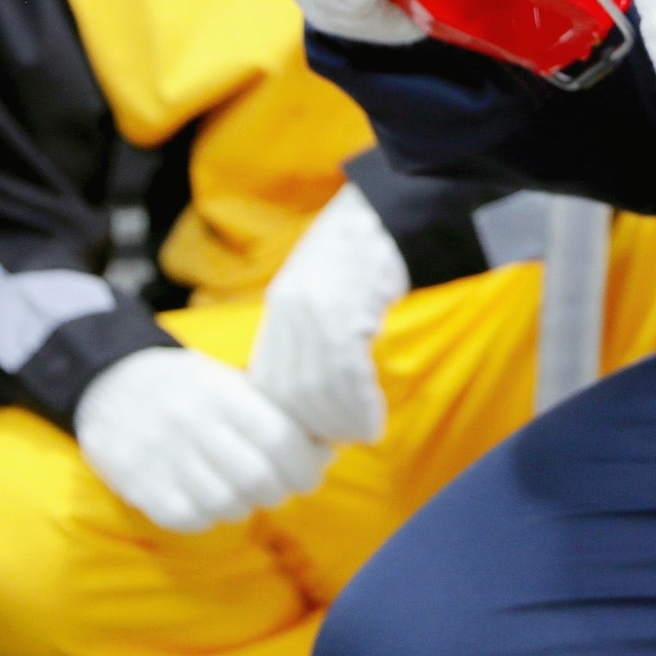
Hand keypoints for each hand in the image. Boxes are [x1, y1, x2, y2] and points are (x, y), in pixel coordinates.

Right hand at [70, 345, 331, 533]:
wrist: (111, 383)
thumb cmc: (189, 386)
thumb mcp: (230, 380)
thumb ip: (275, 412)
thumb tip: (327, 450)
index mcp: (221, 393)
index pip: (280, 438)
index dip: (307, 464)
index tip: (314, 470)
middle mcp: (192, 424)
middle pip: (258, 478)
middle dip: (282, 489)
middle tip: (281, 486)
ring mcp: (163, 457)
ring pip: (227, 504)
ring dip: (246, 505)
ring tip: (244, 491)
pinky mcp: (139, 486)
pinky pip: (191, 519)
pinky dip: (210, 517)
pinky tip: (210, 499)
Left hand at [250, 185, 408, 446]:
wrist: (388, 214)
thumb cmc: (361, 254)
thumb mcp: (319, 290)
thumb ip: (306, 336)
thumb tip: (306, 398)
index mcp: (280, 307)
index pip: (266, 384)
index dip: (288, 419)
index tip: (312, 436)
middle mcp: (290, 311)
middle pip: (288, 394)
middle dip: (314, 427)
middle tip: (340, 441)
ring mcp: (317, 311)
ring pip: (316, 392)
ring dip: (341, 423)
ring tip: (363, 431)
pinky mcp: (347, 312)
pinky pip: (346, 377)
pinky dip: (360, 408)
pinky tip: (373, 419)